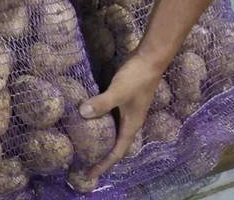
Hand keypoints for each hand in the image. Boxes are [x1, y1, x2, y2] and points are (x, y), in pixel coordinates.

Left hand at [79, 53, 163, 178]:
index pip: (118, 152)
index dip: (104, 164)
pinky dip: (102, 124)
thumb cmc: (136, 77)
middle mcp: (131, 121)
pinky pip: (112, 119)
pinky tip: (91, 119)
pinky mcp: (125, 100)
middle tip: (85, 164)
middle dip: (103, 157)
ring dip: (103, 141)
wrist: (151, 59)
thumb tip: (83, 114)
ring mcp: (129, 111)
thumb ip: (102, 103)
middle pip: (117, 145)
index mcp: (132, 125)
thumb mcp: (118, 91)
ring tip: (87, 146)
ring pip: (115, 132)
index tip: (90, 175)